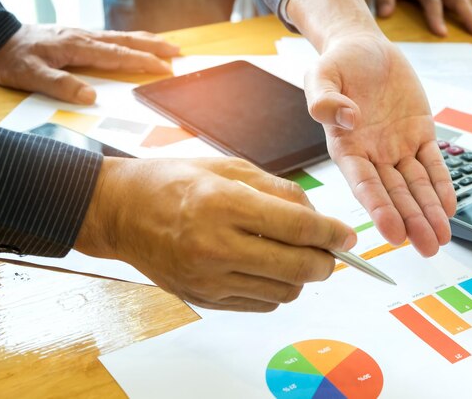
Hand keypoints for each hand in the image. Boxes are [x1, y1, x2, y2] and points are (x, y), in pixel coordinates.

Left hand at [0, 24, 179, 103]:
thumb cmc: (10, 58)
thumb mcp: (30, 76)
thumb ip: (61, 85)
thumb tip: (90, 96)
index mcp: (77, 47)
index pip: (118, 56)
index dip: (143, 62)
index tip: (165, 68)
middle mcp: (83, 38)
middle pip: (126, 41)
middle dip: (154, 46)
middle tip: (178, 51)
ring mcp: (80, 35)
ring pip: (120, 36)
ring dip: (146, 41)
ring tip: (166, 44)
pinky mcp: (75, 36)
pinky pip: (110, 37)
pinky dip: (129, 40)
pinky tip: (132, 44)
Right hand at [75, 157, 355, 311]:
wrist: (122, 211)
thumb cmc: (173, 181)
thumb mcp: (230, 167)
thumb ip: (280, 191)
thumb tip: (319, 217)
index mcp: (224, 204)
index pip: (298, 228)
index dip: (333, 234)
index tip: (350, 236)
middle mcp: (215, 246)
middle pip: (298, 268)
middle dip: (326, 261)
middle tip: (331, 250)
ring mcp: (208, 278)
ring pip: (284, 293)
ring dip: (302, 277)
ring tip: (295, 256)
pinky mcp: (203, 298)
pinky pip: (260, 304)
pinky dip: (276, 289)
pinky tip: (268, 267)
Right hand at [304, 33, 455, 256]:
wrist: (363, 48)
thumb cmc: (337, 64)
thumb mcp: (320, 76)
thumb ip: (324, 100)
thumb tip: (347, 119)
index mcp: (345, 147)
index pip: (364, 184)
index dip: (380, 209)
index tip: (394, 233)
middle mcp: (372, 154)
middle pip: (395, 193)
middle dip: (412, 220)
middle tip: (428, 247)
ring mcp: (397, 146)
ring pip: (416, 184)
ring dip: (429, 211)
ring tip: (442, 237)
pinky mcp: (419, 133)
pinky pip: (433, 163)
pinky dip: (442, 184)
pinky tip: (449, 207)